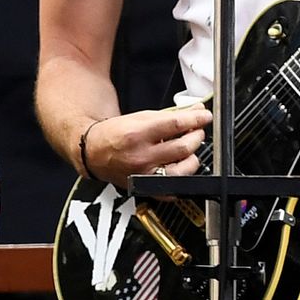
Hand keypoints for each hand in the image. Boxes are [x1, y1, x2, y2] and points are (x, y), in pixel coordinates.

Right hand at [84, 106, 208, 190]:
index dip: (196, 119)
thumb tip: (196, 110)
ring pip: (182, 170)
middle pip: (183, 147)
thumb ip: (171, 114)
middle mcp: (140, 156)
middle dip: (196, 137)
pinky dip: (183, 179)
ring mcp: (143, 174)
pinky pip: (172, 190)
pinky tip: (181, 168)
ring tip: (188, 150)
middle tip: (196, 131)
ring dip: (192, 157)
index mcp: (138, 134)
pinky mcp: (145, 188)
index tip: (205, 116)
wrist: (93, 152)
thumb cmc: (115, 134)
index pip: (176, 125)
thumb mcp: (142, 117)